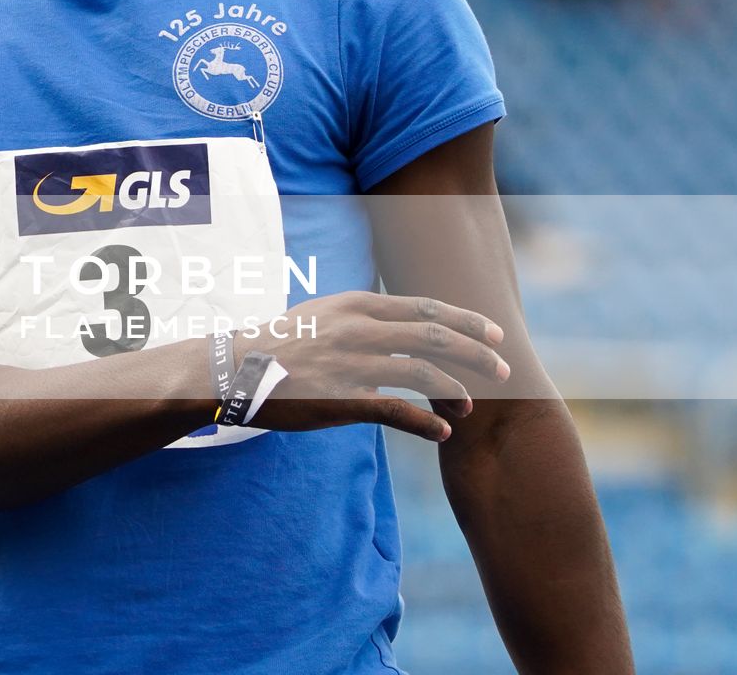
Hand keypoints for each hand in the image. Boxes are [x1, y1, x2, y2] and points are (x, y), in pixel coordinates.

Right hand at [232, 291, 509, 441]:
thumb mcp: (324, 315)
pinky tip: (444, 432)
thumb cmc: (281, 343)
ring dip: (457, 390)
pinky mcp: (340, 399)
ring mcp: (349, 363)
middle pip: (434, 337)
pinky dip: (427, 423)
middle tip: (502, 370)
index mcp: (355, 304)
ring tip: (474, 404)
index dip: (466, 321)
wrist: (234, 369)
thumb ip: (363, 317)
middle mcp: (357, 329)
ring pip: (423, 374)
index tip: (494, 335)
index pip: (425, 308)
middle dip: (475, 354)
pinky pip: (397, 411)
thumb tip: (405, 325)